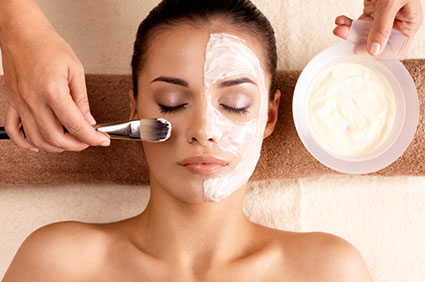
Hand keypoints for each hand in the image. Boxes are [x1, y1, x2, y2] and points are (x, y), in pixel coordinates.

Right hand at [1, 4, 110, 151]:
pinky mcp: (12, 102)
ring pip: (36, 139)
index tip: (103, 141)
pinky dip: (25, 142)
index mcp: (53, 91)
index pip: (76, 126)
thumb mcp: (75, 70)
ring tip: (71, 142)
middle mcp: (34, 100)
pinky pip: (13, 130)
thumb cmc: (48, 45)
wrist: (22, 32)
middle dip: (77, 145)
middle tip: (89, 141)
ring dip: (56, 147)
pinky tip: (38, 144)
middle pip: (56, 137)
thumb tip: (89, 121)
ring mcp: (20, 103)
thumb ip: (82, 100)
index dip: (93, 138)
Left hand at [334, 0, 422, 55]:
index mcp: (409, 24)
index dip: (377, 52)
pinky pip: (357, 22)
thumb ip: (382, 27)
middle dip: (356, 39)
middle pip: (374, 41)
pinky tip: (340, 20)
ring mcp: (382, 17)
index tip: (360, 50)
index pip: (394, 48)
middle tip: (342, 35)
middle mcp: (396, 23)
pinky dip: (347, 22)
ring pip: (362, 32)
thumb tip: (374, 51)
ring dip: (348, 31)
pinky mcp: (372, 10)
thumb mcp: (391, 3)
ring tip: (338, 27)